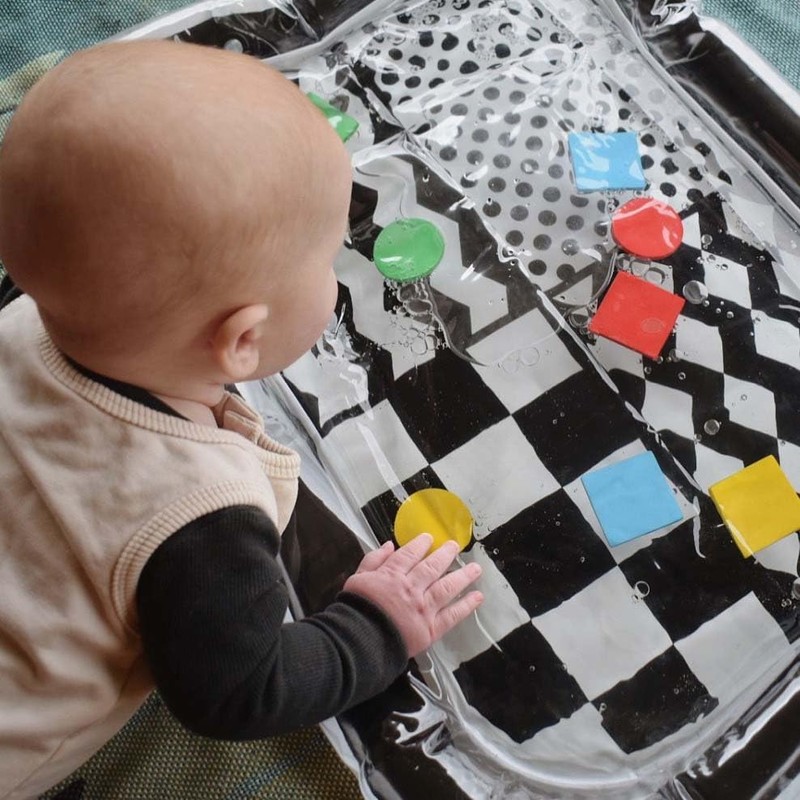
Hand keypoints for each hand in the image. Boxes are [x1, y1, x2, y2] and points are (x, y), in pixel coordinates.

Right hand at [343, 533, 483, 657]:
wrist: (360, 641)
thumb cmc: (356, 610)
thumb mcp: (357, 579)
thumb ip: (373, 560)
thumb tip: (389, 545)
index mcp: (392, 575)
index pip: (409, 555)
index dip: (420, 544)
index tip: (429, 538)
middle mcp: (412, 588)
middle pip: (432, 567)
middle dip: (445, 555)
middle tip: (455, 546)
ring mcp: (423, 607)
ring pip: (447, 587)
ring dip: (463, 576)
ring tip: (476, 569)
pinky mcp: (431, 628)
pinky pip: (452, 615)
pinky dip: (466, 605)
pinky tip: (477, 597)